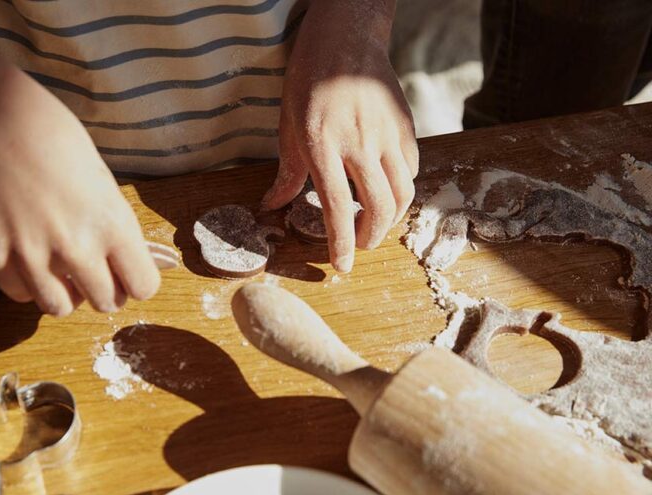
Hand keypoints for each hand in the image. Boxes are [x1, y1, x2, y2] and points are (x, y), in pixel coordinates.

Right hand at [0, 67, 159, 315]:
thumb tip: (138, 265)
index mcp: (112, 224)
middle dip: (105, 290)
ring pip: (60, 308)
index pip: (142, 287)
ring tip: (60, 267)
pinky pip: (20, 293)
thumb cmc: (57, 142)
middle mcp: (76, 246)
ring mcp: (31, 254)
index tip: (127, 273)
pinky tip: (28, 256)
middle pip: (106, 302)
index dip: (137, 281)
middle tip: (94, 270)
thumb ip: (117, 229)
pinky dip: (28, 283)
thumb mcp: (104, 183)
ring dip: (66, 294)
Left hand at [262, 0, 417, 271]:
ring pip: (403, 193)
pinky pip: (411, 170)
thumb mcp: (288, 126)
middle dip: (370, 237)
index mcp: (323, 144)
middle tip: (357, 244)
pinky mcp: (406, 127)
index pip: (336, 207)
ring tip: (372, 223)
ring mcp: (387, 134)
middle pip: (379, 207)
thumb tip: (272, 207)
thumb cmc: (309, 81)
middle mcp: (359, 143)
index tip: (342, 266)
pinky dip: (401, 190)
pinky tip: (385, 190)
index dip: (340, 242)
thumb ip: (287, 172)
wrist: (346, 38)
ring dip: (389, 219)